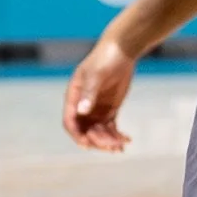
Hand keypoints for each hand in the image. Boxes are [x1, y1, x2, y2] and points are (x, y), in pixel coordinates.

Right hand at [63, 31, 137, 150]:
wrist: (122, 51)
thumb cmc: (105, 59)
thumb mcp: (97, 75)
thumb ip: (89, 93)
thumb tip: (81, 111)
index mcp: (74, 97)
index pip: (70, 121)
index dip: (76, 135)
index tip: (87, 144)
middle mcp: (83, 106)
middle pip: (85, 131)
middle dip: (97, 140)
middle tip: (112, 146)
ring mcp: (96, 109)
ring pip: (98, 132)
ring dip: (108, 141)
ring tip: (121, 146)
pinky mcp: (109, 109)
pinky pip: (110, 128)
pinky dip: (116, 135)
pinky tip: (126, 140)